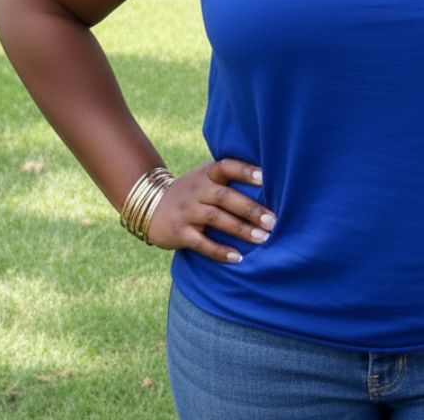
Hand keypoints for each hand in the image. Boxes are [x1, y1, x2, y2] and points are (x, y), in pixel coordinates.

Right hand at [146, 158, 275, 260]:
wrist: (150, 205)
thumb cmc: (192, 192)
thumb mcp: (205, 178)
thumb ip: (229, 180)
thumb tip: (271, 185)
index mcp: (207, 174)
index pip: (226, 167)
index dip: (244, 171)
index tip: (265, 178)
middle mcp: (197, 190)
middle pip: (226, 197)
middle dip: (250, 209)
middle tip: (273, 220)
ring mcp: (187, 211)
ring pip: (216, 219)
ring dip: (240, 229)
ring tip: (263, 238)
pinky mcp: (180, 232)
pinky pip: (201, 243)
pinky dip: (219, 250)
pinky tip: (237, 257)